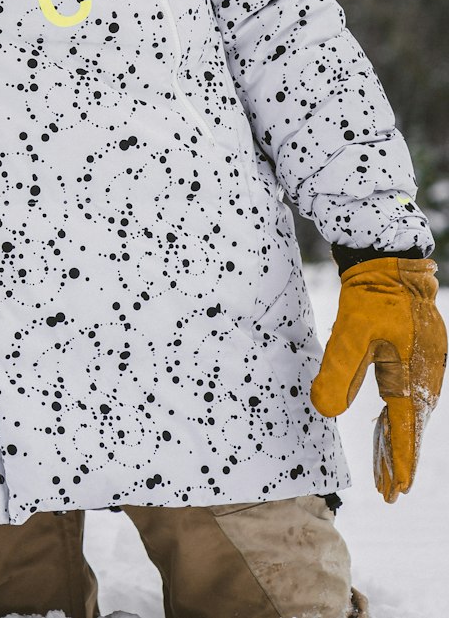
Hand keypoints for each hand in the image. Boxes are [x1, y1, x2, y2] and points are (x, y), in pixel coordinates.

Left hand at [311, 257, 446, 500]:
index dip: (400, 459)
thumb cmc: (371, 295)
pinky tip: (392, 426)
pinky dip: (402, 416)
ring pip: (412, 411)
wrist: (389, 259)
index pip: (405, 426)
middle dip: (400, 459)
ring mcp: (426, 363)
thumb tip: (326, 412)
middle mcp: (426, 373)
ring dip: (400, 439)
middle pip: (411, 424)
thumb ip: (339, 372)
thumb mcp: (350, 333)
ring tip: (388, 471)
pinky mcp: (419, 353)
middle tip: (389, 492)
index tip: (396, 489)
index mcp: (412, 373)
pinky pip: (411, 393)